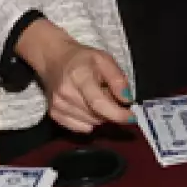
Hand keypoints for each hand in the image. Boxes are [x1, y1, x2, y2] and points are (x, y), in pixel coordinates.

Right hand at [16, 21, 133, 133]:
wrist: (54, 58)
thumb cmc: (82, 59)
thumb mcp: (104, 60)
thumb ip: (118, 79)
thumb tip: (127, 100)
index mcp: (79, 76)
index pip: (98, 103)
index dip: (117, 114)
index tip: (132, 117)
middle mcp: (65, 93)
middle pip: (96, 115)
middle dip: (111, 112)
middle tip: (112, 97)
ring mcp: (57, 105)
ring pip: (91, 124)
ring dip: (101, 116)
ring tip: (98, 99)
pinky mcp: (54, 114)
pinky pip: (80, 128)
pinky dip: (89, 121)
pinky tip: (88, 107)